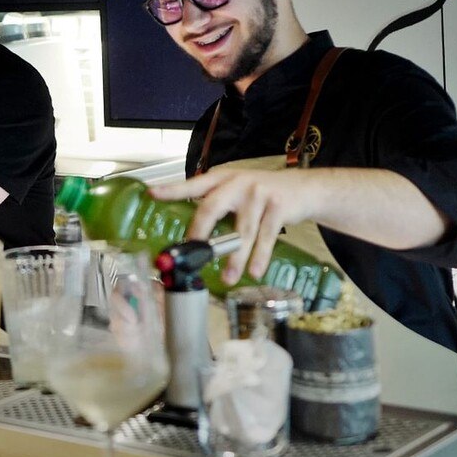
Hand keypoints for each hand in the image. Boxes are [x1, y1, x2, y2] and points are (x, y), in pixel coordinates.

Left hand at [148, 169, 316, 285]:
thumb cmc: (263, 192)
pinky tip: (254, 271)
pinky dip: (259, 257)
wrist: (303, 188)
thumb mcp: (238, 189)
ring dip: (234, 258)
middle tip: (192, 252)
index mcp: (223, 179)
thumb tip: (192, 233)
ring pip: (241, 232)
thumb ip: (217, 202)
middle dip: (200, 232)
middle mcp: (238, 183)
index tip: (152, 194)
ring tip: (228, 278)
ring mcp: (258, 194)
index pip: (193, 184)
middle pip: (211, 207)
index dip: (172, 189)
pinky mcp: (278, 207)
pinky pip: (266, 238)